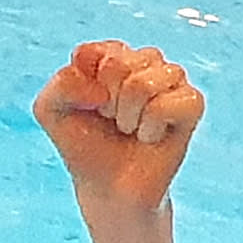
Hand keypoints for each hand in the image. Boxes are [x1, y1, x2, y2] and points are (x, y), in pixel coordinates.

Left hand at [32, 41, 202, 221]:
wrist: (108, 189)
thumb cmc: (84, 146)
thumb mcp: (50, 111)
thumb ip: (61, 84)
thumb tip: (101, 89)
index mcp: (112, 54)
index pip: (91, 53)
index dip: (83, 89)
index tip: (89, 107)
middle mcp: (145, 60)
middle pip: (117, 65)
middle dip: (105, 102)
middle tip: (111, 120)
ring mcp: (172, 78)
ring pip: (142, 84)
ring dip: (127, 116)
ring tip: (129, 129)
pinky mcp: (192, 102)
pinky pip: (164, 105)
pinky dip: (149, 128)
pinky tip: (149, 136)